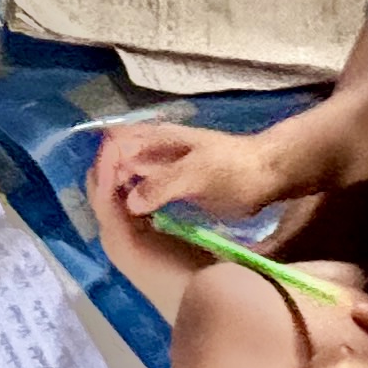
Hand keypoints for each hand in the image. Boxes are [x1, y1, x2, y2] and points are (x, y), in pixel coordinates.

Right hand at [88, 121, 288, 229]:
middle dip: (104, 186)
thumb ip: (163, 185)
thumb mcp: (197, 174)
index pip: (111, 147)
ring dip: (118, 198)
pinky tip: (135, 225)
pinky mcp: (173, 189)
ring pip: (127, 180)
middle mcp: (151, 152)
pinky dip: (135, 205)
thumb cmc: (233, 168)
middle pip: (113, 164)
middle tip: (105, 221)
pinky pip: (143, 193)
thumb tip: (128, 204)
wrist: (267, 175)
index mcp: (152, 140)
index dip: (101, 168)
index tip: (102, 200)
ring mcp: (162, 170)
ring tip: (114, 227)